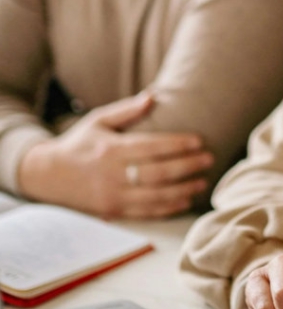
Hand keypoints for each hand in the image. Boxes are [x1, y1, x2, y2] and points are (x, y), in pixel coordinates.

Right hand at [17, 92, 213, 218]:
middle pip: (158, 173)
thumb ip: (126, 110)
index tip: (199, 141)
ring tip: (203, 182)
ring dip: (183, 190)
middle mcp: (112, 175)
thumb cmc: (79, 143)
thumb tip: (153, 96)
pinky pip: (146, 212)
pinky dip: (168, 208)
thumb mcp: (98, 120)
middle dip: (187, 167)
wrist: (47, 176)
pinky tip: (186, 201)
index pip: (152, 147)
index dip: (178, 145)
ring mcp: (113, 196)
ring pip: (156, 196)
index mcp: (111, 150)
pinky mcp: (113, 212)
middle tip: (209, 159)